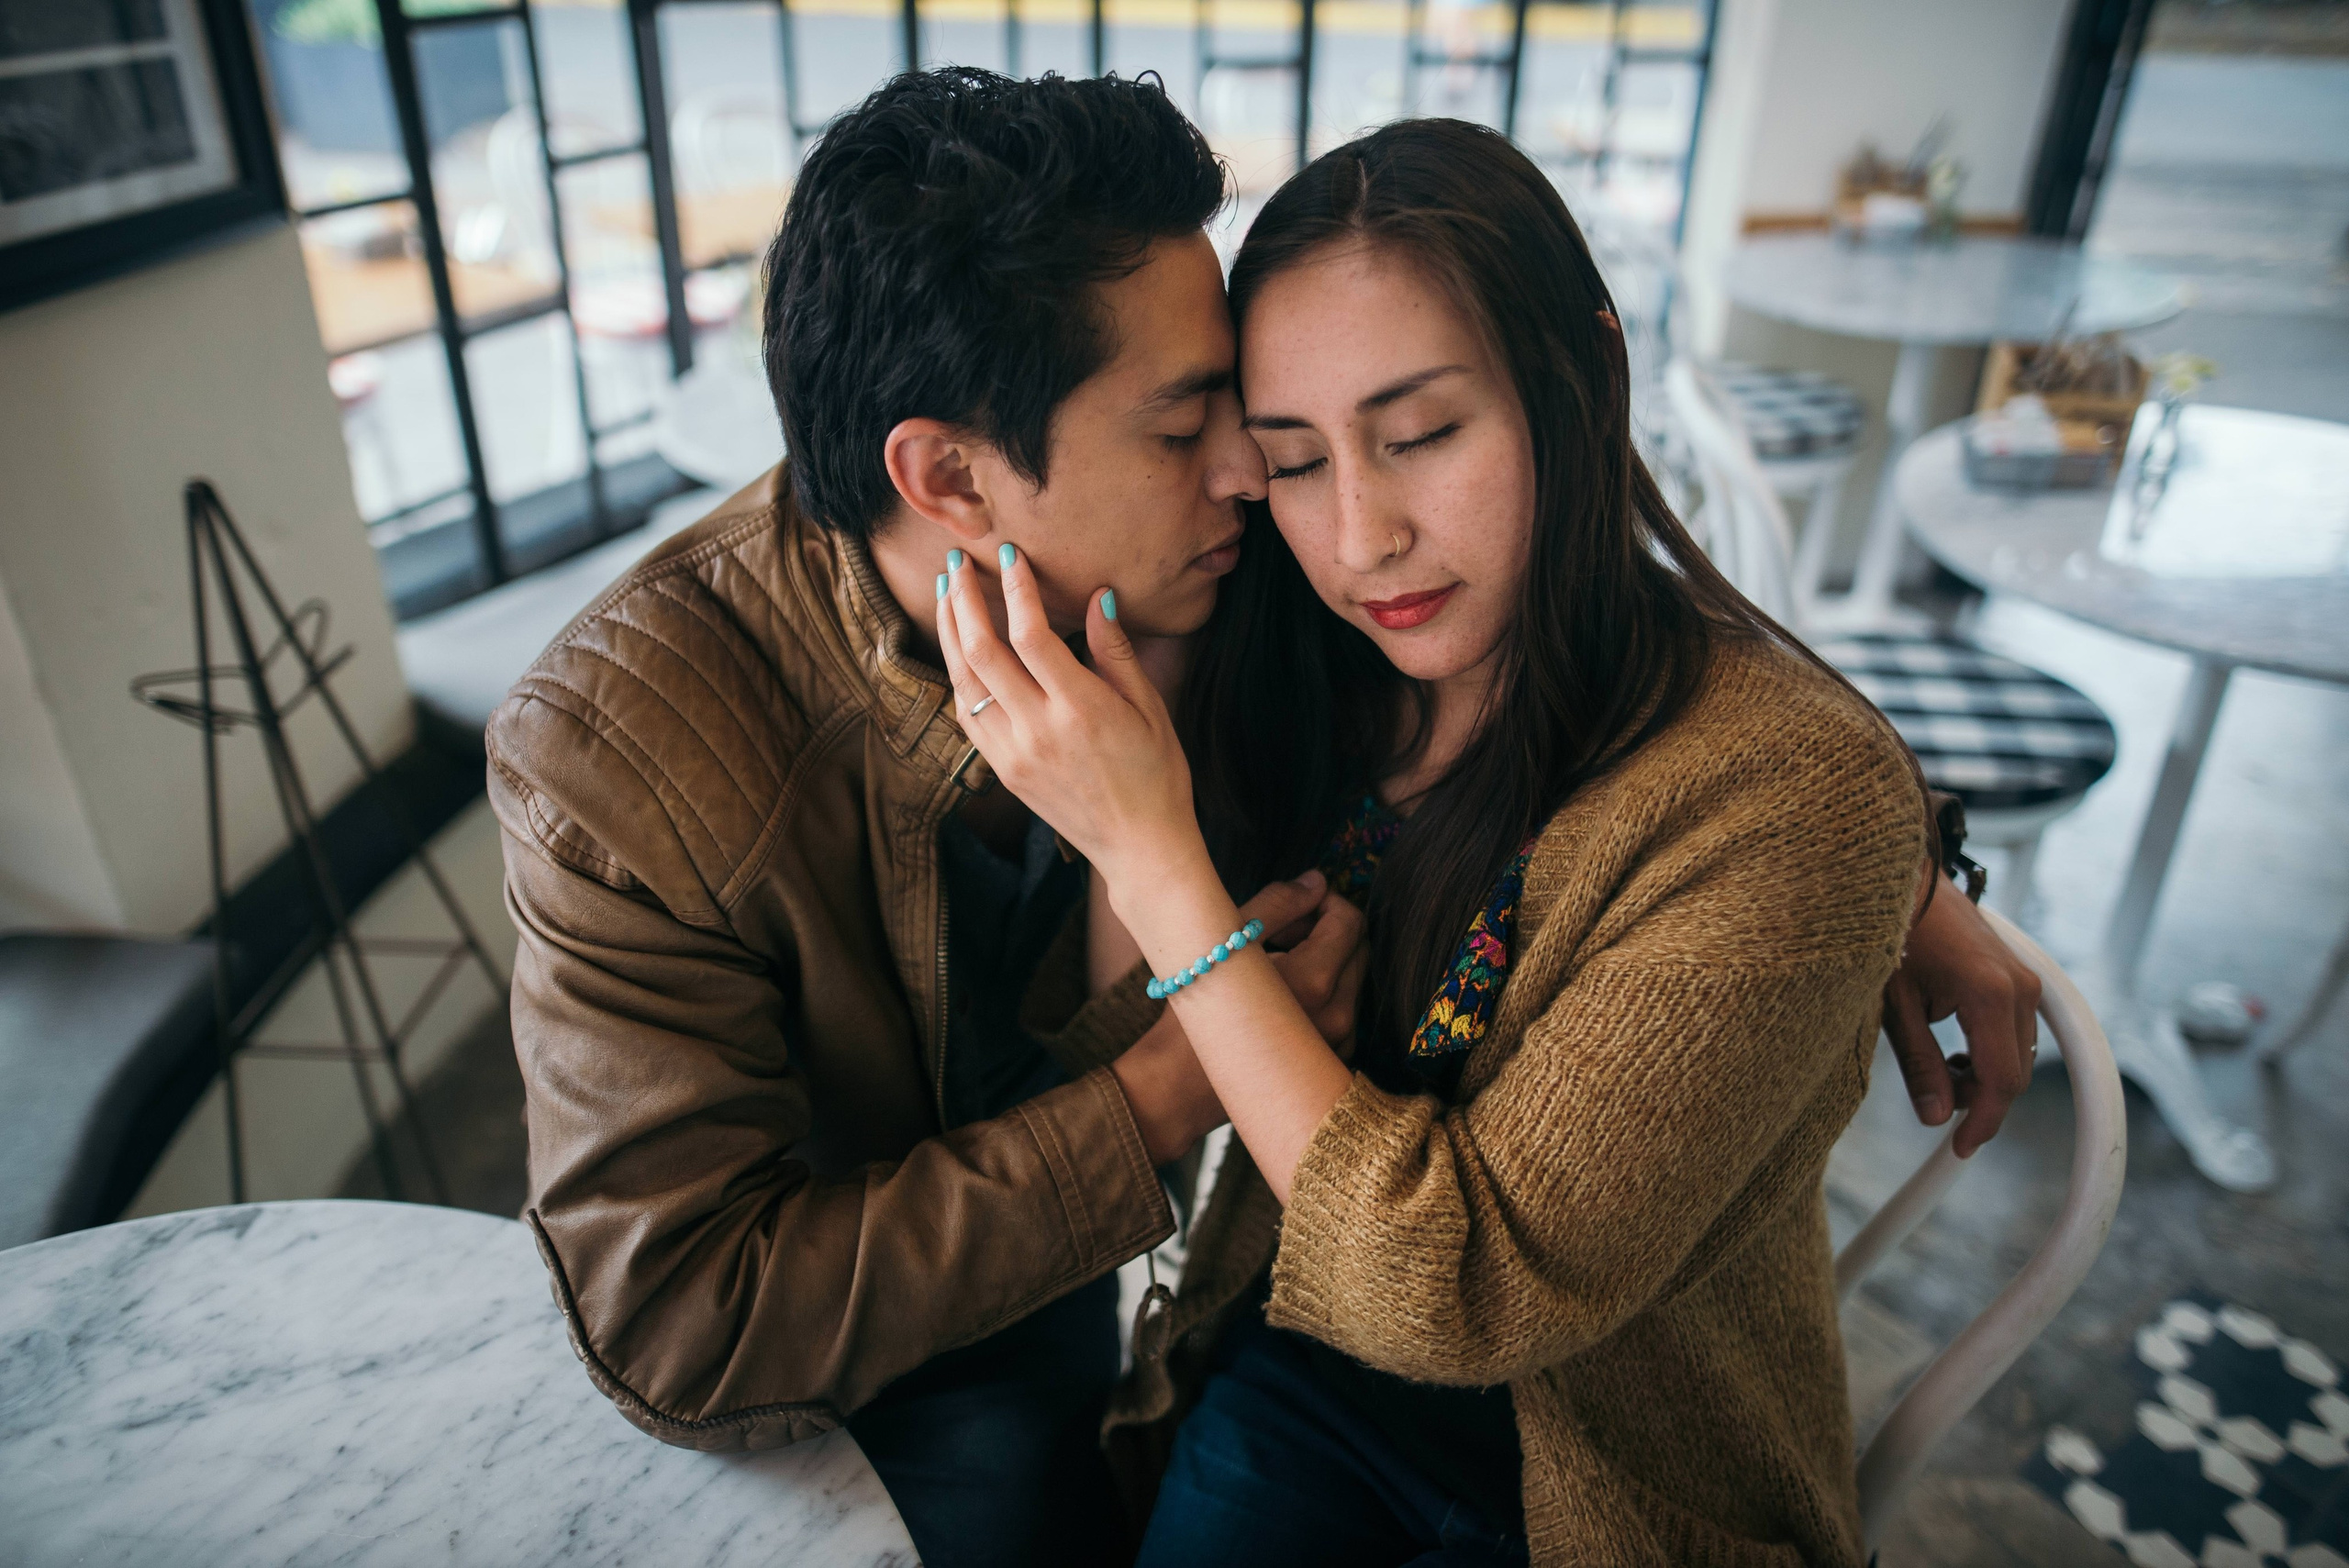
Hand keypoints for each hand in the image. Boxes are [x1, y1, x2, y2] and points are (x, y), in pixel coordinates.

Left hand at [937, 547, 1200, 889]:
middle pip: (981, 652)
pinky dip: (958, 676)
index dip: (1015, 588)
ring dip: (949, 633)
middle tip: (956, 562)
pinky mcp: (1003, 771)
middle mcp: (1038, 730)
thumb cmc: (1156, 774)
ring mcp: (1013, 754)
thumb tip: (1098, 597)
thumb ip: (1115, 653)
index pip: (1031, 634)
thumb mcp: (1149, 708)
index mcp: (1080, 710)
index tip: (1009, 555)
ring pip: (963, 682)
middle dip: (964, 600)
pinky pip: (967, 715)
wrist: (1140, 846)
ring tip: (945, 594)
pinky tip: (959, 649)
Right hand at [1110, 874, 1364, 1160]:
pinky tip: (1284, 999)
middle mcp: (1337, 1017)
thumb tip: (1316, 881)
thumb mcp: (1227, 941)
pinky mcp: (1334, 1063)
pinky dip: (1324, 995)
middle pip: (1358, 949)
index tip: (1294, 907)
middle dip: (1325, 930)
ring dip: (1326, 961)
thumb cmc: (1195, 1008)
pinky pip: (1344, 1012)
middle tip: (1281, 933)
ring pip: (1352, 980)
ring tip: (1277, 966)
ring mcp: (1339, 1044)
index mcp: (1313, 982)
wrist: (1178, 1085)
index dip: (1323, 902)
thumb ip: (1278, 903)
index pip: (1349, 921)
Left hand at [1883, 877, 2040, 1156]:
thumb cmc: (1890, 931)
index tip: (1958, 1147)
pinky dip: (1990, 1050)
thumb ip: (1919, 1063)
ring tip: (1938, 1069)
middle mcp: (2019, 987)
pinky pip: (2015, 1029)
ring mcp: (2022, 978)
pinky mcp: (2016, 973)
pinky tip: (1954, 1048)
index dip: (1981, 1123)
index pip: (2001, 1082)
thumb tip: (1937, 1117)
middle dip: (1979, 1099)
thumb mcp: (1893, 1004)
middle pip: (2014, 1073)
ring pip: (2017, 1053)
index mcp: (1991, 995)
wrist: (1904, 877)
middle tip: (1936, 1105)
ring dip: (1984, 1074)